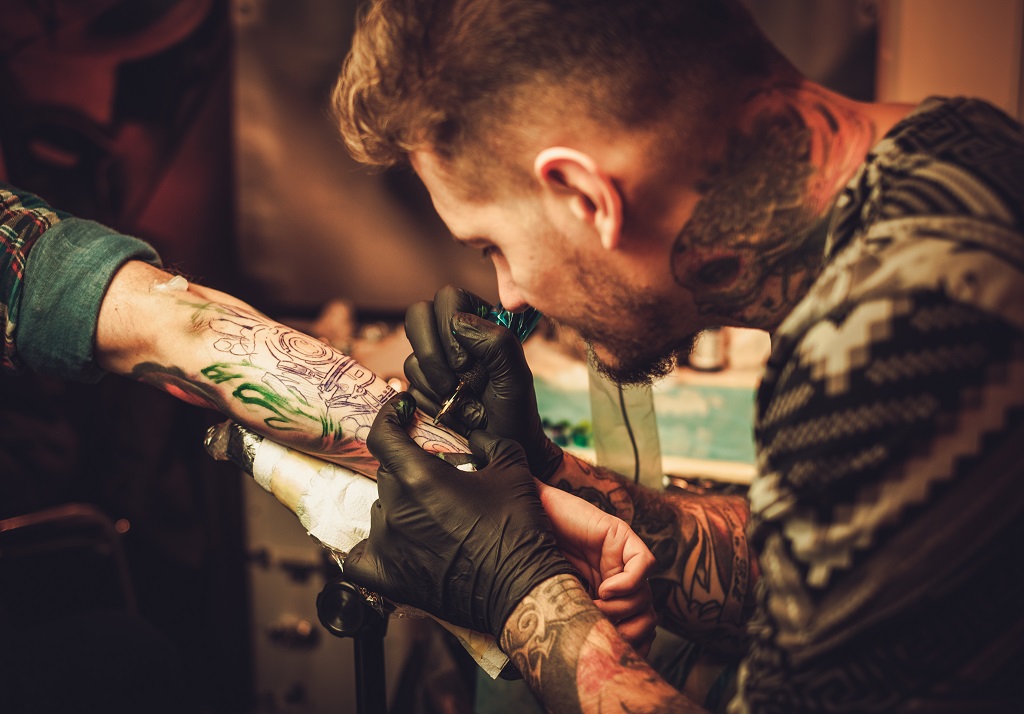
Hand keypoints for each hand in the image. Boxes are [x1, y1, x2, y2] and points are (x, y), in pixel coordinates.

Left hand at [343, 392, 578, 638]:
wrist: (520, 588)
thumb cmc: (517, 528)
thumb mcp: (512, 468)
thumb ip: (489, 442)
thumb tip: (476, 436)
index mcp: (419, 477)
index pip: (383, 435)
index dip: (389, 416)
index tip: (400, 411)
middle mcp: (395, 507)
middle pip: (387, 472)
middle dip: (409, 467)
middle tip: (438, 475)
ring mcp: (386, 544)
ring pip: (381, 509)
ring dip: (401, 506)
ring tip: (433, 516)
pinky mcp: (386, 576)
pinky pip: (360, 555)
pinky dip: (373, 547)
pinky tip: (393, 545)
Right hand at [404, 285, 562, 479]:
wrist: (504, 449)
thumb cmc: (515, 412)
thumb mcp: (515, 376)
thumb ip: (496, 342)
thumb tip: (457, 321)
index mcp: (478, 322)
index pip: (447, 297)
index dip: (448, 326)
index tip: (466, 363)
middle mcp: (451, 337)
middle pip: (417, 316)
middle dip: (431, 355)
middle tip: (454, 384)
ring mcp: (433, 362)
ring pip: (412, 359)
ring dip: (438, 388)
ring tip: (468, 408)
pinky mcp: (420, 388)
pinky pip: (409, 389)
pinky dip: (432, 406)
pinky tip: (454, 417)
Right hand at [538, 481, 657, 655]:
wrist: (522, 514)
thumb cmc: (526, 556)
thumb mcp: (548, 597)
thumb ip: (564, 619)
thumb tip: (564, 660)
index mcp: (602, 598)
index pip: (634, 630)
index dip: (626, 647)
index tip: (604, 655)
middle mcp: (615, 580)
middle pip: (645, 618)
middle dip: (627, 634)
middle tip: (600, 633)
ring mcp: (620, 558)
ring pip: (646, 597)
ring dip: (621, 610)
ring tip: (593, 607)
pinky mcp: (621, 535)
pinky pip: (644, 564)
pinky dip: (629, 582)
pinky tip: (605, 588)